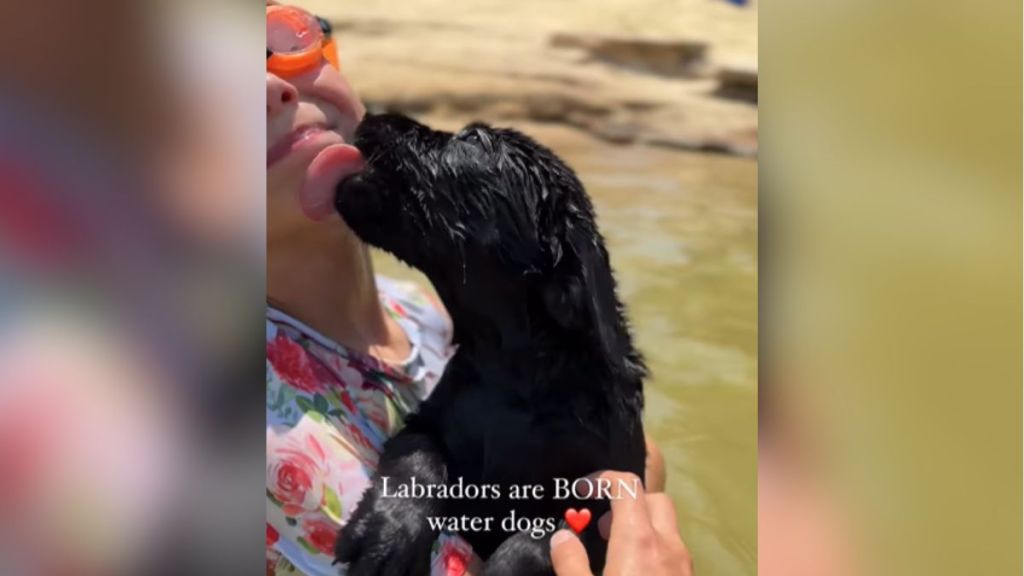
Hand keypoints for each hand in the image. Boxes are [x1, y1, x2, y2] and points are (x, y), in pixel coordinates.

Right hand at [549, 471, 692, 575]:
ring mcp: (683, 564)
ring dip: (643, 527)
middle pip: (655, 499)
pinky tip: (634, 572)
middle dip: (629, 501)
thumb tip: (563, 537)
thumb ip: (570, 562)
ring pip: (667, 527)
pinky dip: (654, 549)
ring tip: (616, 552)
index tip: (583, 489)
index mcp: (638, 540)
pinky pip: (673, 552)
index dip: (603, 479)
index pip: (628, 485)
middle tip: (604, 525)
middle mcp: (668, 545)